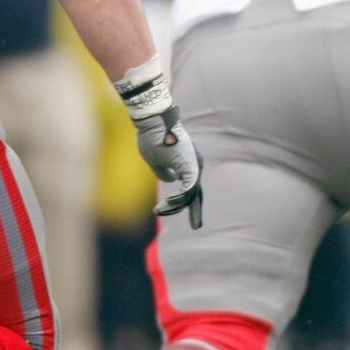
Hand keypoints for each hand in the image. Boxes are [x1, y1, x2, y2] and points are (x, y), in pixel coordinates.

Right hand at [133, 105, 204, 228]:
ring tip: (159, 210)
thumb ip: (164, 171)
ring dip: (175, 205)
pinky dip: (178, 199)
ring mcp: (194, 165)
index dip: (189, 201)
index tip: (187, 214)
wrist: (154, 122)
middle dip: (195, 211)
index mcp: (188, 164)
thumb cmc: (153, 138)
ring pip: (191, 193)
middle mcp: (195, 165)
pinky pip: (188, 189)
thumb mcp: (157, 160)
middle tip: (196, 227)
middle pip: (196, 193)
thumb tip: (170, 180)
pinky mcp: (191, 166)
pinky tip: (166, 204)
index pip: (191, 187)